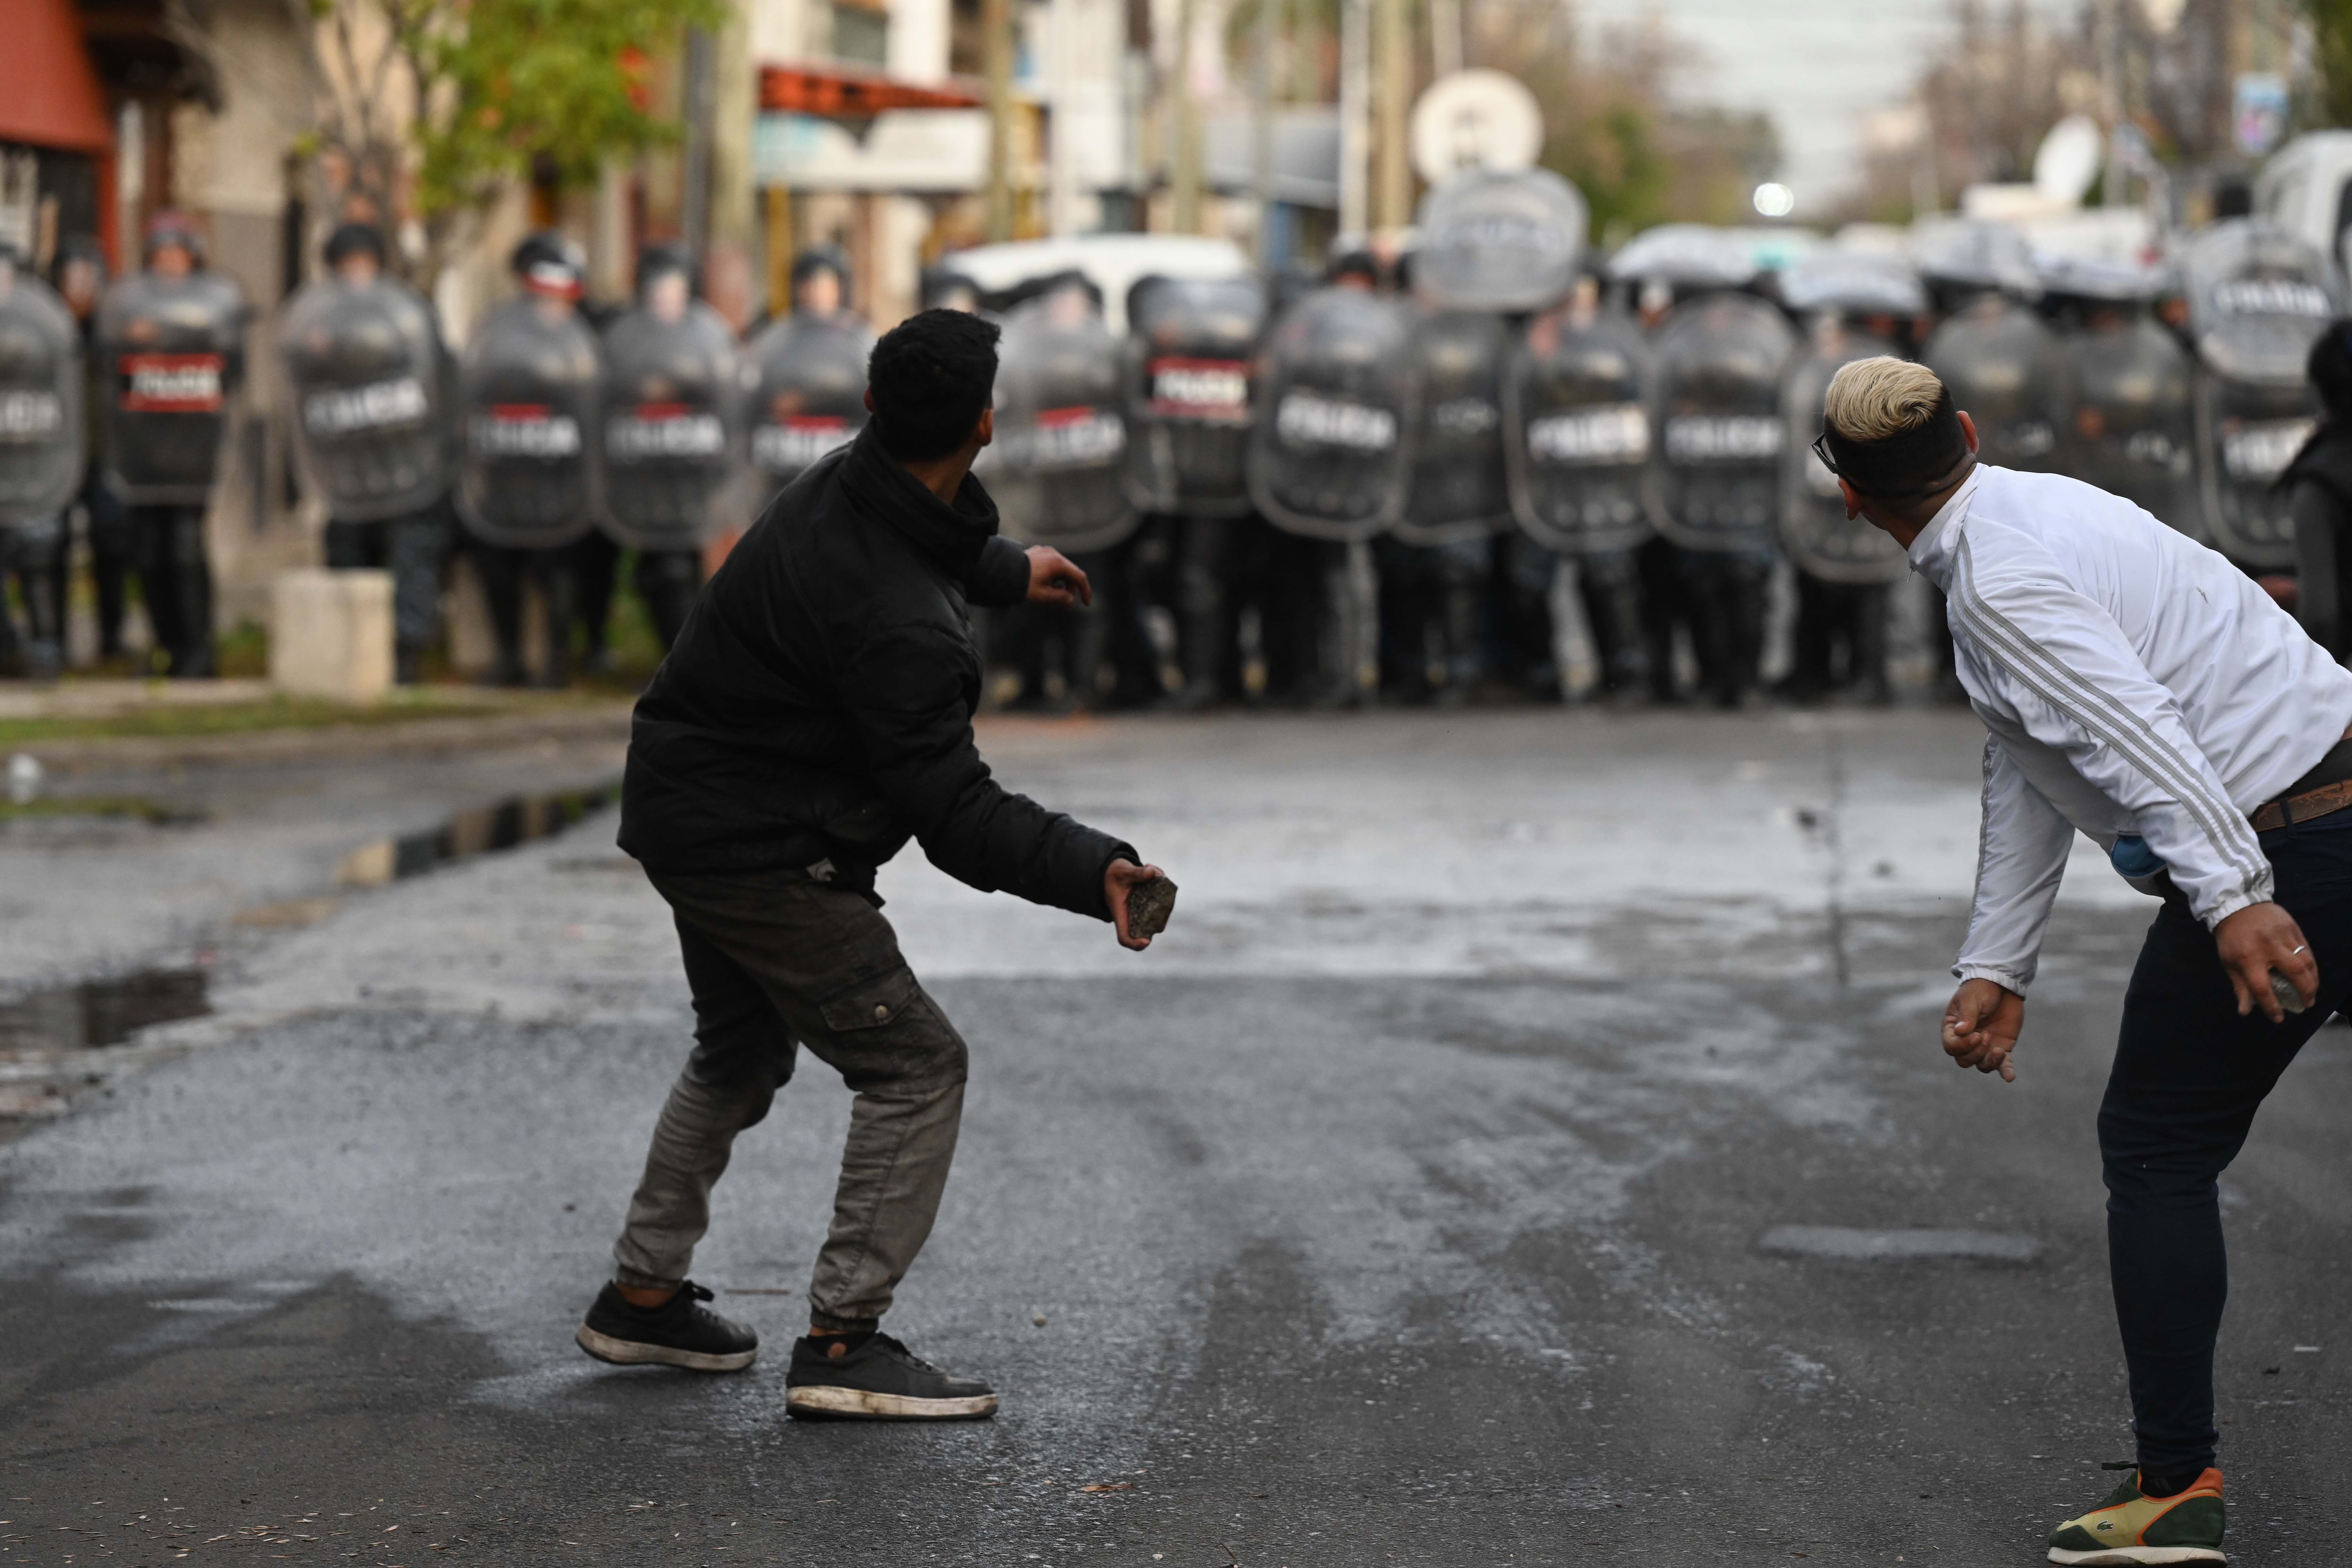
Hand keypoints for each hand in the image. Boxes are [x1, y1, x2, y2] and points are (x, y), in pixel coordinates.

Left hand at [1026, 546, 1091, 607]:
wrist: (1001, 569)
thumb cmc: (1022, 583)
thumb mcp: (1043, 595)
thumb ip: (1060, 597)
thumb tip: (1070, 599)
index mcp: (1058, 563)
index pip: (1079, 577)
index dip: (1085, 591)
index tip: (1086, 604)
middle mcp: (1053, 554)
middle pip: (1070, 573)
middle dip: (1070, 589)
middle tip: (1064, 603)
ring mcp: (1045, 551)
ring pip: (1060, 569)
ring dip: (1060, 583)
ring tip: (1052, 596)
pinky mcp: (1037, 552)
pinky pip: (1050, 564)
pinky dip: (1052, 575)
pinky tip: (1045, 585)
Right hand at [1105, 858, 1163, 950]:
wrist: (1114, 873)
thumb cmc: (1115, 876)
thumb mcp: (1122, 871)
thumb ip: (1136, 873)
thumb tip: (1152, 873)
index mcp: (1120, 914)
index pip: (1125, 937)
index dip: (1135, 944)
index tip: (1146, 941)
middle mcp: (1133, 917)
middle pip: (1149, 928)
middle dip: (1159, 913)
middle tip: (1158, 885)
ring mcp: (1144, 912)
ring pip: (1160, 912)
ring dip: (1160, 892)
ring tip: (1150, 868)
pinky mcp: (1152, 905)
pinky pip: (1162, 900)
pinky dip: (1161, 884)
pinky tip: (1152, 869)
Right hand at [1942, 978, 2023, 1081]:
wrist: (2002, 984)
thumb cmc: (1981, 989)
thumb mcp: (1971, 999)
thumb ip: (1967, 1015)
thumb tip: (1961, 1032)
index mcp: (1953, 1029)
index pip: (1951, 1047)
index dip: (1963, 1046)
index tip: (1977, 1034)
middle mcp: (1967, 1041)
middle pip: (1965, 1060)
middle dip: (1976, 1053)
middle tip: (1987, 1035)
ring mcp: (1985, 1046)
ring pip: (1982, 1065)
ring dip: (1989, 1062)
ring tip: (1999, 1050)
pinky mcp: (2002, 1046)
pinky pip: (2003, 1065)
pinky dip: (2006, 1072)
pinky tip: (2010, 1077)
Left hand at [2214, 901, 2316, 1021]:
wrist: (2236, 904)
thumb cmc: (2230, 937)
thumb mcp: (2228, 962)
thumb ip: (2239, 986)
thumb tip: (2245, 1011)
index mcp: (2248, 957)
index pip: (2262, 988)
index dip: (2271, 1006)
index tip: (2278, 1018)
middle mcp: (2268, 947)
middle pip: (2295, 972)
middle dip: (2305, 992)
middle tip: (2306, 1004)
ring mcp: (2283, 935)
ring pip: (2306, 961)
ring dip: (2313, 980)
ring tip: (2312, 993)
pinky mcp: (2293, 927)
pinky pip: (2307, 949)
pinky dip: (2311, 965)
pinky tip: (2311, 975)